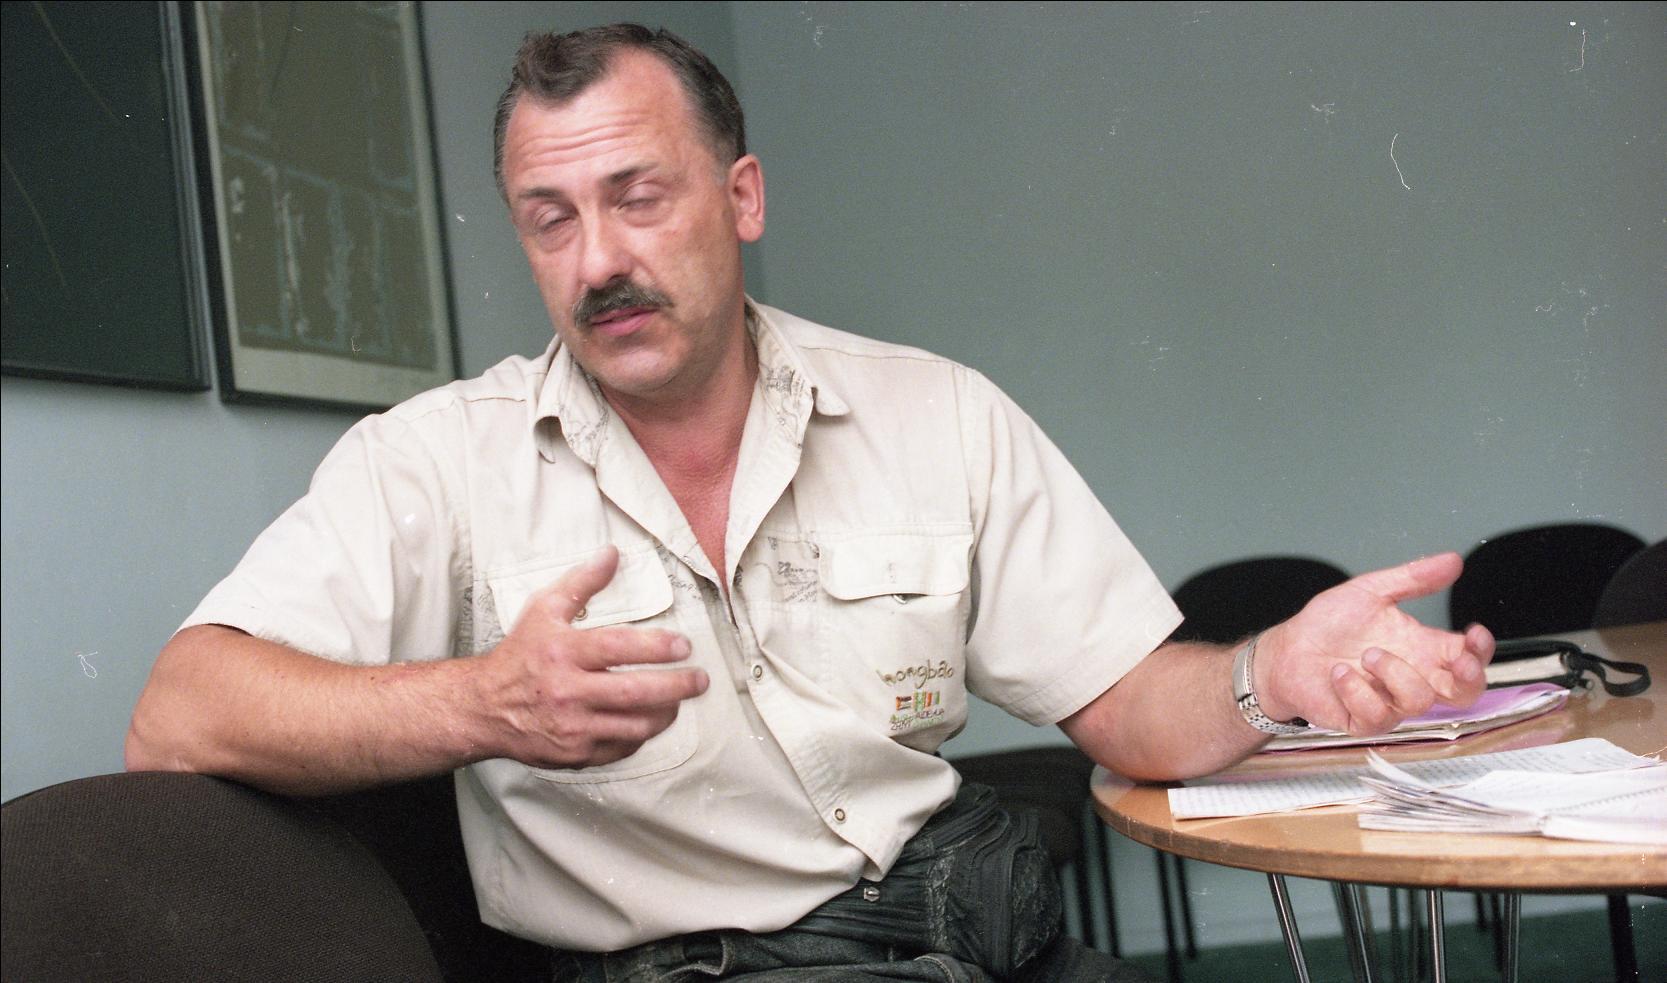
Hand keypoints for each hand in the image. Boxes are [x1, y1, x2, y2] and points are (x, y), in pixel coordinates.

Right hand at [476, 545, 708, 767]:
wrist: (484, 707)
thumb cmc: (519, 655)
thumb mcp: (543, 610)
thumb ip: (581, 583)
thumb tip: (611, 554)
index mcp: (562, 652)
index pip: (619, 648)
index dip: (657, 647)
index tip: (684, 646)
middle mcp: (568, 691)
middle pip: (635, 692)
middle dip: (677, 686)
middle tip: (700, 679)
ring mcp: (572, 727)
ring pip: (635, 726)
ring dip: (666, 713)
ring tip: (679, 700)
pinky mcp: (575, 753)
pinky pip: (621, 748)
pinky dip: (641, 735)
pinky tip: (649, 719)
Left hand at [1254, 552, 1495, 735]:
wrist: (1286, 650)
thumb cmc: (1328, 625)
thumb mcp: (1370, 592)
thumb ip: (1411, 579)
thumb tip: (1452, 561)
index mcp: (1421, 648)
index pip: (1467, 657)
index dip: (1480, 651)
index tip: (1474, 633)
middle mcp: (1411, 677)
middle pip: (1464, 694)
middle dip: (1469, 679)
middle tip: (1458, 660)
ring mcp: (1389, 702)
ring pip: (1419, 702)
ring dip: (1395, 673)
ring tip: (1367, 654)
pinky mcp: (1363, 720)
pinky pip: (1377, 715)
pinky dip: (1358, 690)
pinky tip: (1340, 673)